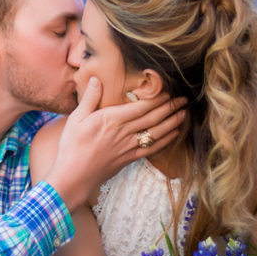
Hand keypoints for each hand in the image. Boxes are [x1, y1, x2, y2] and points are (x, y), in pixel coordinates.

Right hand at [45, 77, 185, 210]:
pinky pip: (152, 148)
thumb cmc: (71, 146)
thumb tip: (95, 79)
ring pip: (156, 132)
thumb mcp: (76, 118)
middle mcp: (124, 132)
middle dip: (170, 107)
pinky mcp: (129, 159)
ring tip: (184, 114)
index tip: (168, 91)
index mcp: (111, 119)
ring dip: (173, 122)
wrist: (73, 176)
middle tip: (183, 100)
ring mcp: (128, 147)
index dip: (157, 98)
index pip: (141, 106)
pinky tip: (174, 135)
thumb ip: (89, 98)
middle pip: (153, 118)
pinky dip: (165, 140)